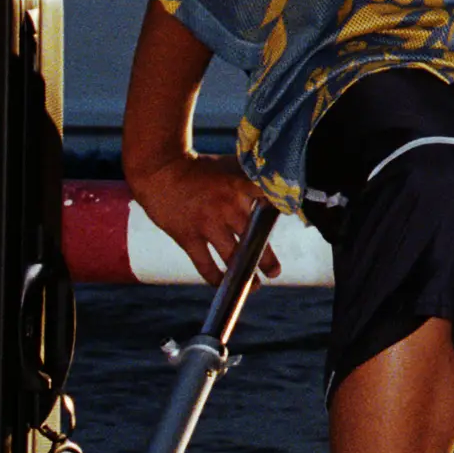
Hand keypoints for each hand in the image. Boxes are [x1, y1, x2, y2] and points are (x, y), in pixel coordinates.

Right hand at [127, 148, 273, 284]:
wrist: (161, 172)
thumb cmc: (199, 170)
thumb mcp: (230, 168)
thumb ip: (251, 183)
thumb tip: (274, 195)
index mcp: (241, 187)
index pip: (271, 200)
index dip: (283, 210)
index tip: (292, 220)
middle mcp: (228, 208)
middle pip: (255, 237)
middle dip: (267, 259)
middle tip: (274, 272)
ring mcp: (208, 224)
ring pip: (232, 256)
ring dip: (246, 273)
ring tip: (254, 285)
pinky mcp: (188, 237)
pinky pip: (205, 264)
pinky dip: (215, 277)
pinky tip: (223, 283)